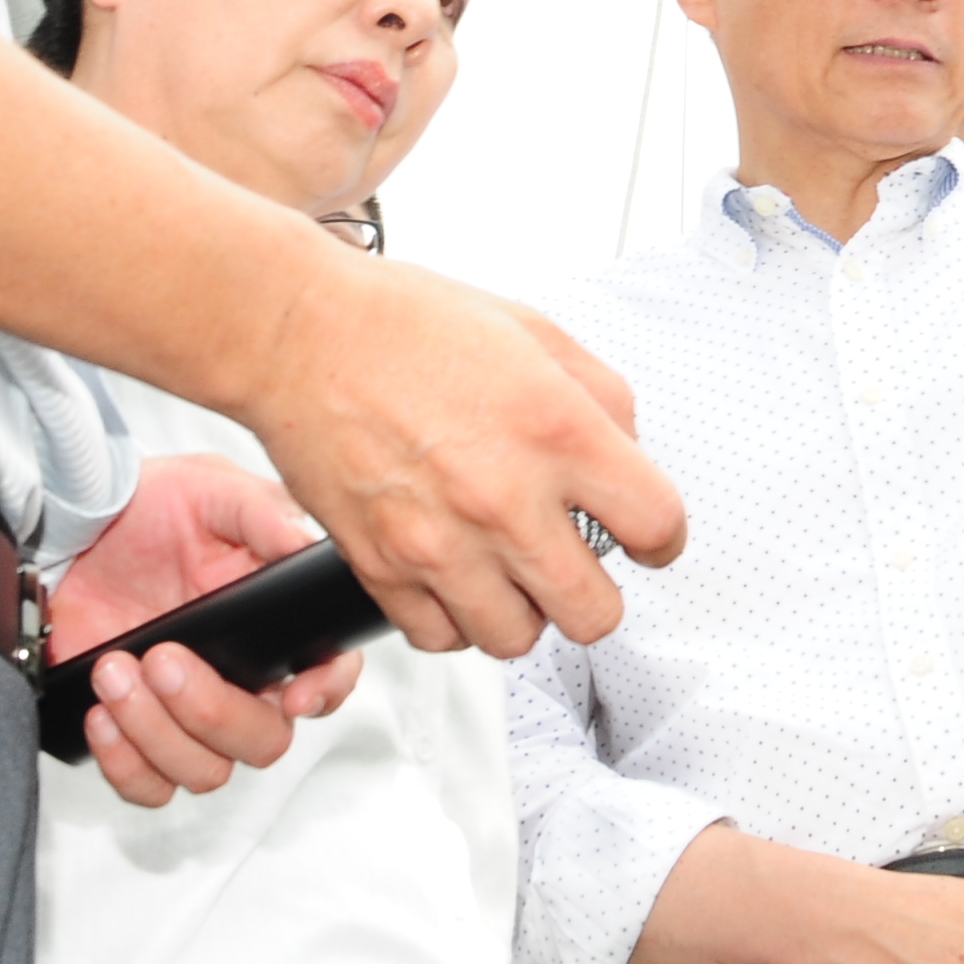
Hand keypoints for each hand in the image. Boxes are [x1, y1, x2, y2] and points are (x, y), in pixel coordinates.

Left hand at [48, 455, 363, 809]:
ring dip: (158, 732)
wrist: (73, 531)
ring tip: (115, 672)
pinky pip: (148, 787)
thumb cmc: (152, 508)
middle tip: (164, 659)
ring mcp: (188, 714)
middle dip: (211, 710)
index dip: (323, 692)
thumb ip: (264, 514)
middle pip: (263, 741)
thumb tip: (303, 544)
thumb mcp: (212, 492)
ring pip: (206, 771)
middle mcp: (243, 680)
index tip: (292, 692)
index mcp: (278, 625)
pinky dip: (126, 765)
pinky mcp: (135, 735)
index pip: (329, 675)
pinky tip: (101, 714)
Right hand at [234, 256, 685, 661]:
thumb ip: (601, 399)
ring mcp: (441, 543)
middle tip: (578, 565)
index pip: (657, 526)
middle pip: (595, 612)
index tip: (648, 540)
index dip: (662, 539)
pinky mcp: (383, 568)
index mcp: (558, 430)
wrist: (301, 335)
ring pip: (516, 639)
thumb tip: (629, 455)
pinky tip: (455, 577)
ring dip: (523, 612)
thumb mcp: (536, 333)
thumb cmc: (407, 324)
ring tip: (511, 573)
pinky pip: (440, 638)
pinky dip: (453, 618)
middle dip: (597, 593)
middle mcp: (505, 497)